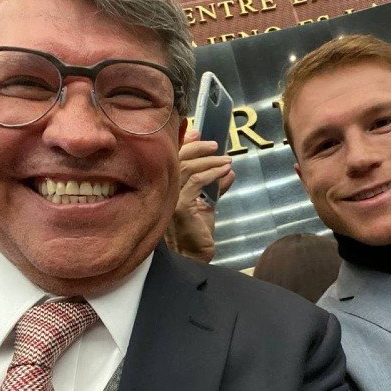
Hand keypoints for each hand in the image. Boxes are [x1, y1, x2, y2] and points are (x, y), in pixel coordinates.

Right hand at [165, 130, 234, 262]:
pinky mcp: (180, 206)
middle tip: (214, 145)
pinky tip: (224, 172)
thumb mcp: (206, 204)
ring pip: (188, 169)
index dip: (185, 144)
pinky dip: (212, 174)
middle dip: (197, 148)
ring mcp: (169, 198)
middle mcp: (162, 190)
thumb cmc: (196, 233)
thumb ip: (214, 186)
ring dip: (210, 161)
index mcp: (164, 187)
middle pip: (178, 159)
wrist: (191, 257)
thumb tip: (228, 170)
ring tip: (226, 159)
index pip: (172, 159)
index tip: (198, 133)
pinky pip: (197, 182)